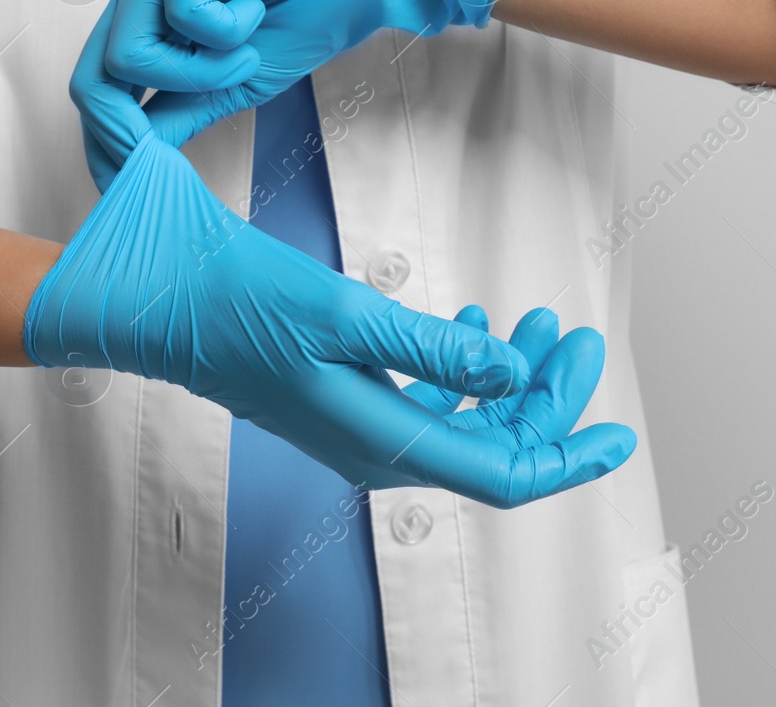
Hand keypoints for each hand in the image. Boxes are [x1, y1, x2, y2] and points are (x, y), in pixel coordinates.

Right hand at [35, 34, 635, 506]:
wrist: (158, 302)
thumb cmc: (236, 306)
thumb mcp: (347, 317)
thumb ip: (435, 349)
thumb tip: (510, 372)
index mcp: (381, 440)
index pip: (502, 474)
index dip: (566, 456)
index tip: (616, 432)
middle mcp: (376, 446)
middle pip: (492, 445)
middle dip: (547, 398)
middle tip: (576, 337)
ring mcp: (357, 424)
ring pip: (463, 420)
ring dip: (509, 379)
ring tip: (537, 322)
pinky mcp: (341, 397)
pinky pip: (425, 399)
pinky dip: (462, 367)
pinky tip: (477, 326)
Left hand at [75, 0, 504, 187]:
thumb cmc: (303, 19)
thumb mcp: (231, 86)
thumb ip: (179, 113)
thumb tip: (133, 163)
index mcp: (146, 20)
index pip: (96, 86)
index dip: (104, 143)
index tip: (128, 189)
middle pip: (94, 72)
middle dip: (128, 128)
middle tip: (168, 157)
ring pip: (131, 52)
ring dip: (198, 74)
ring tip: (246, 54)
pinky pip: (182, 12)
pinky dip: (227, 30)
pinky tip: (256, 9)